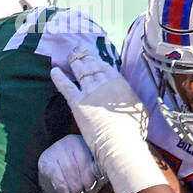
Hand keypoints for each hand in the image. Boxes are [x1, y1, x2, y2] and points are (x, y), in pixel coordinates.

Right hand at [39, 134, 106, 192]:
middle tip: (85, 191)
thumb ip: (101, 171)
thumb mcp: (94, 174)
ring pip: (68, 169)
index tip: (93, 184)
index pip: (90, 155)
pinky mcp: (45, 161)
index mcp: (86, 140)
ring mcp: (55, 149)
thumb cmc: (82, 178)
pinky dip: (64, 189)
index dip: (91, 172)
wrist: (61, 186)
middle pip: (79, 162)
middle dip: (83, 180)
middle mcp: (70, 141)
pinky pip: (56, 176)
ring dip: (74, 186)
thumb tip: (106, 173)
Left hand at [51, 48, 164, 192]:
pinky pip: (66, 87)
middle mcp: (105, 83)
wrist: (120, 142)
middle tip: (78, 50)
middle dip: (85, 56)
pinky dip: (59, 78)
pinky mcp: (78, 103)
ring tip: (70, 55)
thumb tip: (130, 99)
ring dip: (75, 62)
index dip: (97, 61)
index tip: (93, 57)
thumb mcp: (138, 108)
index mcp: (120, 82)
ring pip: (81, 72)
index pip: (106, 67)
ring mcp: (90, 92)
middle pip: (92, 66)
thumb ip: (130, 99)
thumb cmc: (133, 130)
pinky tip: (54, 70)